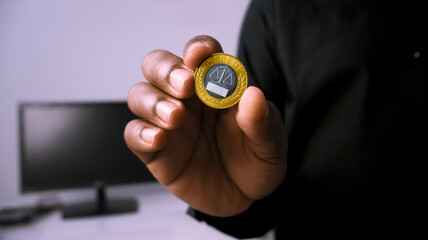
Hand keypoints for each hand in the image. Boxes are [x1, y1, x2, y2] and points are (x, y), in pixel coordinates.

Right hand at [124, 35, 286, 216]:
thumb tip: (253, 95)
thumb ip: (262, 121)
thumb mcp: (269, 144)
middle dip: (166, 69)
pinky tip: (158, 139)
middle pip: (158, 65)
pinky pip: (133, 133)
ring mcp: (166, 122)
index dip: (197, 48)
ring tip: (175, 117)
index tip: (200, 55)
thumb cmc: (254, 160)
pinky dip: (140, 132)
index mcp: (214, 85)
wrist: (243, 198)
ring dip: (153, 100)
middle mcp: (186, 98)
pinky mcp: (154, 149)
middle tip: (184, 85)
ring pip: (140, 95)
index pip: (200, 55)